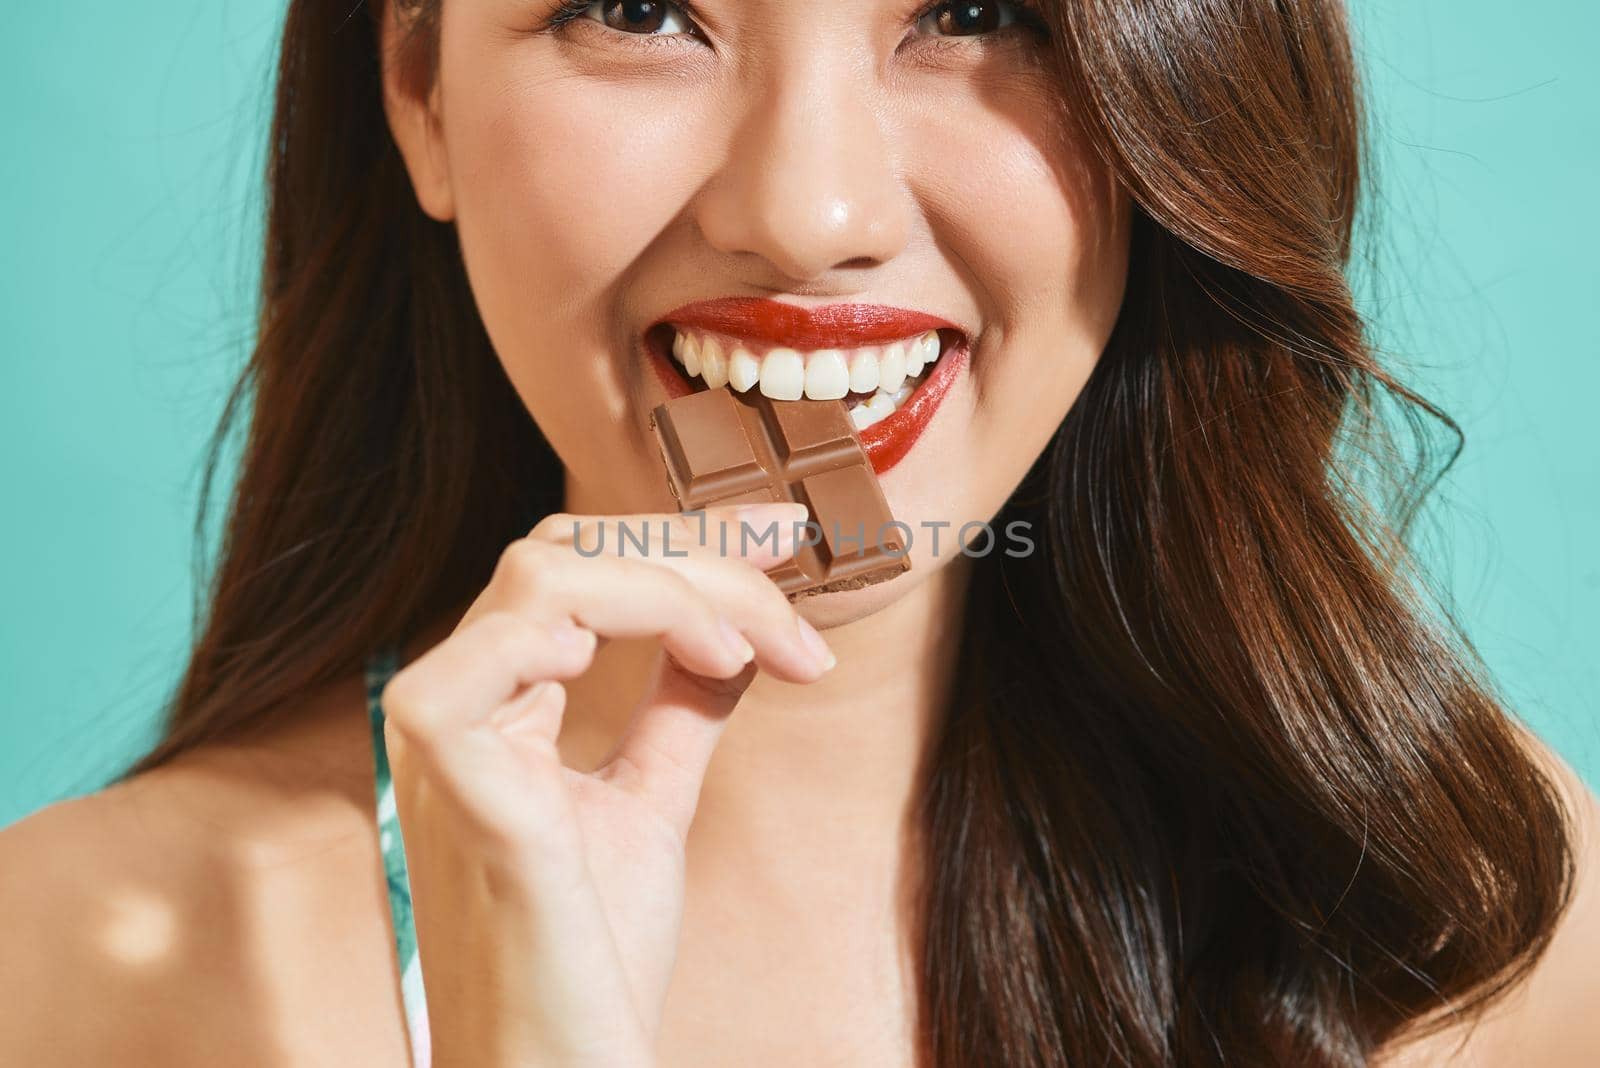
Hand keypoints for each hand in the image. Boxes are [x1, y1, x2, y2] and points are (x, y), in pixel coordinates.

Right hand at [379, 502, 831, 1066]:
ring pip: (538, 578)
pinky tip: (667, 656)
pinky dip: (566, 629)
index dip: (683, 542)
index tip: (785, 543)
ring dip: (667, 587)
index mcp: (502, 708)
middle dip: (693, 552)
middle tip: (789, 592)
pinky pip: (475, 661)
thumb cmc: (591, 958)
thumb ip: (676, 711)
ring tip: (744, 649)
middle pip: (566, 551)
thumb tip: (728, 635)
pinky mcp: (453, 788)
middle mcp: (464, 709)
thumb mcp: (649, 804)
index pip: (580, 569)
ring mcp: (446, 744)